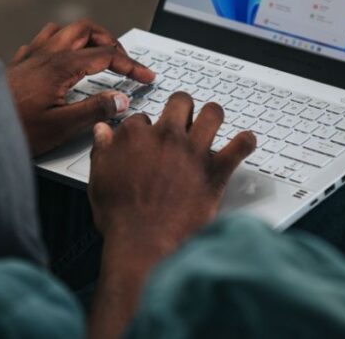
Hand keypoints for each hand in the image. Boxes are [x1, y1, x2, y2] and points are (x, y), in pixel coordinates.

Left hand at [6, 19, 154, 155]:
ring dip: (84, 37)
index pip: (107, 55)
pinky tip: (60, 60)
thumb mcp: (61, 127)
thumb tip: (121, 100)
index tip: (145, 77)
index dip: (131, 65)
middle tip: (123, 61)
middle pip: (86, 30)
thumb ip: (95, 111)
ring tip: (97, 54)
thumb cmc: (14, 130)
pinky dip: (60, 44)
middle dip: (110, 41)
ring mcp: (29, 56)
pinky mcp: (17, 65)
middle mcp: (45, 54)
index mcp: (60, 66)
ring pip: (63, 30)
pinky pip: (42, 41)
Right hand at [88, 92, 255, 252]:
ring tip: (212, 122)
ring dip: (213, 116)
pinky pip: (240, 146)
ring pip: (213, 113)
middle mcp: (166, 137)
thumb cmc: (121, 216)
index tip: (147, 139)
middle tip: (183, 119)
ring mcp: (193, 152)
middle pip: (180, 102)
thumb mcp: (98, 178)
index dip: (145, 129)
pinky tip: (245, 142)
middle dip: (182, 108)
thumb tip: (102, 132)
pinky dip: (245, 142)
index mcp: (135, 136)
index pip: (142, 118)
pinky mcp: (215, 171)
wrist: (144, 242)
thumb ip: (102, 150)